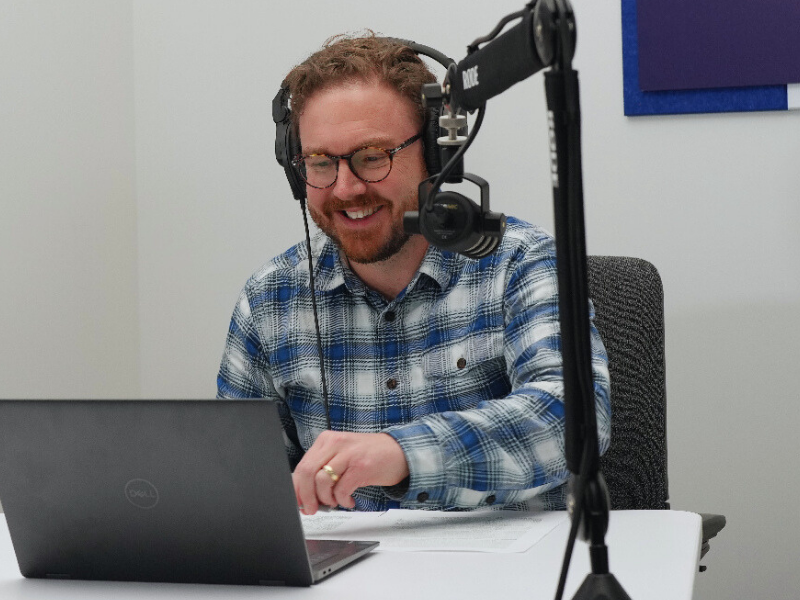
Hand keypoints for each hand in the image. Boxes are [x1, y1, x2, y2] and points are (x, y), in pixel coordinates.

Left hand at [292, 431, 408, 514]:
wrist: (400, 451)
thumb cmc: (369, 455)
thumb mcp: (342, 455)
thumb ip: (323, 468)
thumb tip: (304, 492)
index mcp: (327, 440)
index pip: (302, 465)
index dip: (296, 488)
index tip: (298, 502)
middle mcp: (336, 444)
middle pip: (307, 473)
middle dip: (306, 497)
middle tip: (311, 509)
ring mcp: (349, 454)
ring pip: (322, 482)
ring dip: (326, 499)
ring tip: (335, 501)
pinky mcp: (361, 467)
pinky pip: (341, 490)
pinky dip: (342, 501)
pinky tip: (349, 501)